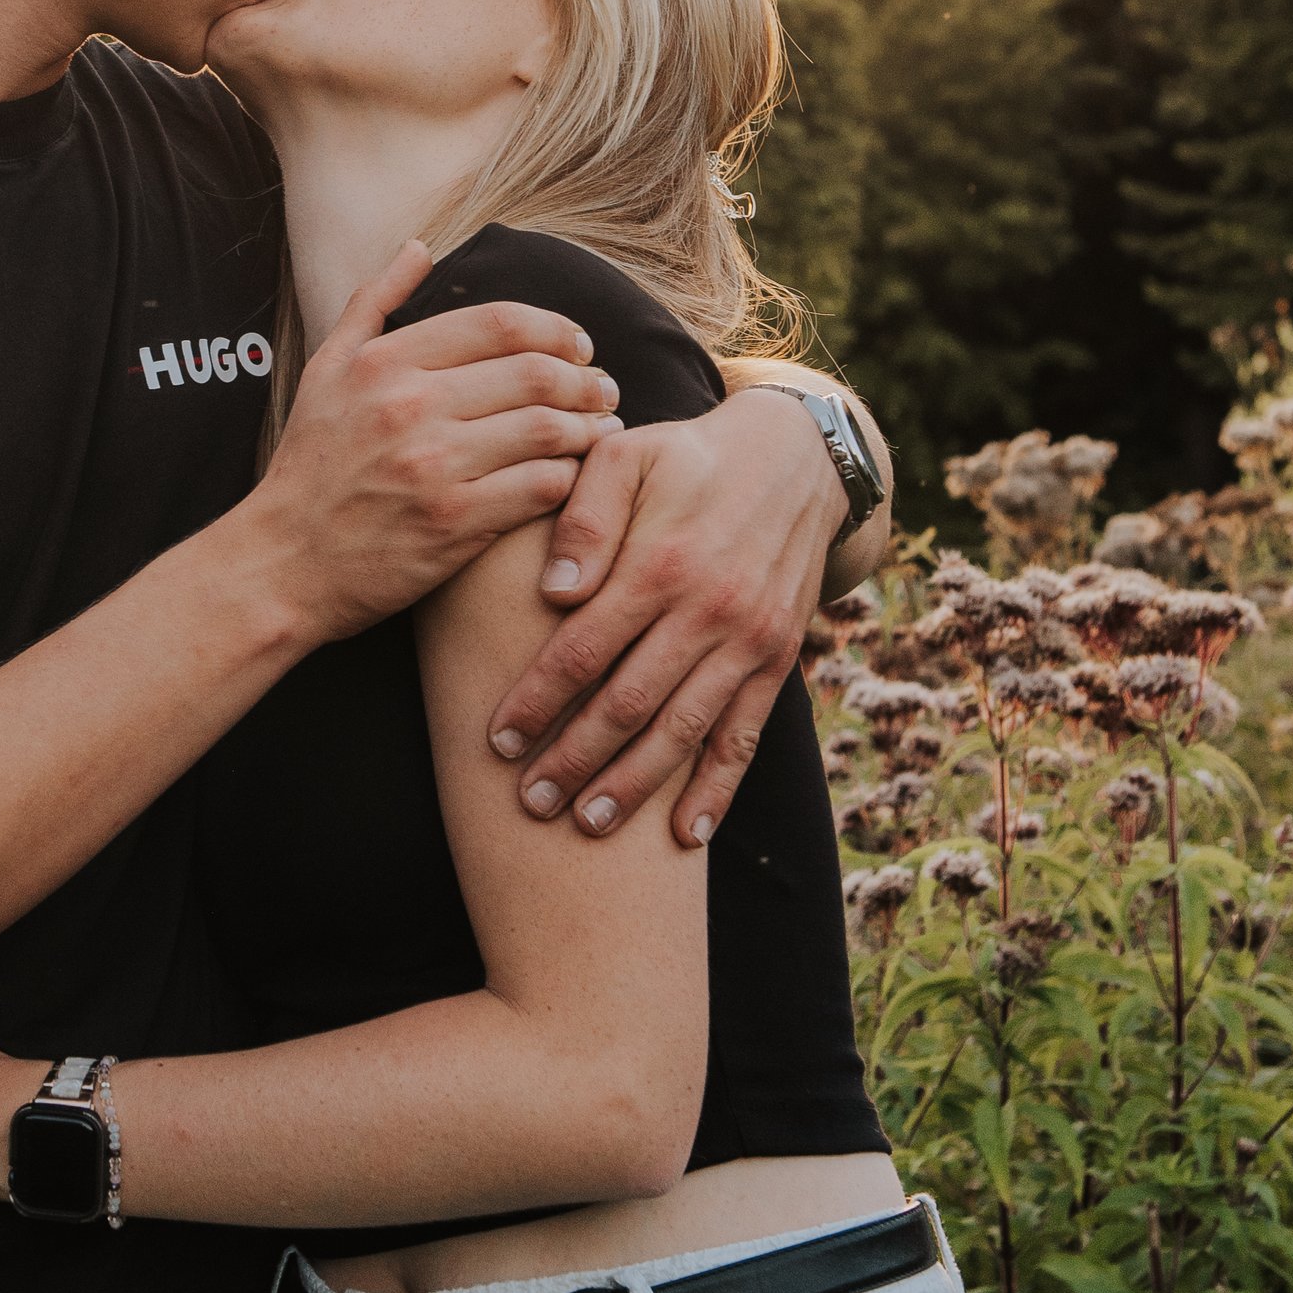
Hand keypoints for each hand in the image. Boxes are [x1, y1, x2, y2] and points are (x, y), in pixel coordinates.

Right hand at [250, 242, 622, 642]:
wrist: (284, 562)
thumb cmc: (309, 465)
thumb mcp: (324, 370)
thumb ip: (373, 303)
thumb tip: (420, 247)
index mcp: (386, 362)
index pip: (499, 323)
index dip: (555, 328)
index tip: (578, 346)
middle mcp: (411, 406)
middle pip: (535, 372)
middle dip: (585, 378)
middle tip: (603, 388)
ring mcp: (435, 466)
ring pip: (547, 429)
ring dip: (588, 427)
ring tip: (601, 429)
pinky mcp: (454, 523)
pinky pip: (540, 487)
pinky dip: (570, 477)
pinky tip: (575, 476)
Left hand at [483, 390, 845, 845]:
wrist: (795, 459)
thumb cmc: (686, 456)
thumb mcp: (626, 455)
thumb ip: (584, 516)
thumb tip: (554, 591)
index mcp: (659, 563)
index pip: (583, 650)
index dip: (537, 701)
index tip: (497, 741)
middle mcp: (708, 611)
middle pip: (629, 704)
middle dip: (574, 759)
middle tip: (529, 803)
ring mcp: (748, 641)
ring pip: (684, 730)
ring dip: (635, 785)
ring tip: (588, 826)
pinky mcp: (777, 660)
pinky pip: (745, 736)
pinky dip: (717, 789)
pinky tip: (686, 836)